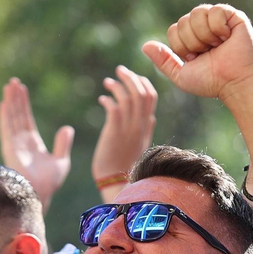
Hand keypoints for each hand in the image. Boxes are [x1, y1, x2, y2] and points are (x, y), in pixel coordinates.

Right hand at [0, 77, 72, 206]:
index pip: (27, 119)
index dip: (24, 104)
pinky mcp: (11, 149)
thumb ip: (63, 144)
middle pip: (18, 115)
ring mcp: (15, 145)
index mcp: (33, 144)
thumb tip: (67, 128)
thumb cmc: (50, 183)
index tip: (22, 89)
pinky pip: (7, 129)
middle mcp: (21, 142)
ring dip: (10, 102)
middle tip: (13, 81)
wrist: (41, 194)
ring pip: (12, 118)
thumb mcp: (62, 161)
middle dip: (16, 98)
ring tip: (9, 85)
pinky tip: (4, 103)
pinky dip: (5, 116)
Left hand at [90, 66, 156, 199]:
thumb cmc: (125, 166)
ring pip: (129, 96)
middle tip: (119, 70)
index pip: (151, 97)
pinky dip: (108, 99)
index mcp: (146, 127)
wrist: (117, 183)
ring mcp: (128, 128)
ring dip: (118, 85)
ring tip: (107, 82)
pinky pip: (114, 107)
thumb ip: (146, 130)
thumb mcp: (141, 146)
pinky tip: (101, 99)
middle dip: (131, 77)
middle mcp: (140, 125)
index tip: (132, 77)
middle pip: (142, 92)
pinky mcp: (115, 132)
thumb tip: (151, 119)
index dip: (143, 83)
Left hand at [142, 4, 252, 100]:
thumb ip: (163, 61)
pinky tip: (227, 37)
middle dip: (193, 42)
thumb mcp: (181, 75)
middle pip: (183, 21)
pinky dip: (218, 28)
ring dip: (204, 35)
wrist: (233, 83)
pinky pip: (215, 10)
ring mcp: (218, 20)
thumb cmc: (211, 82)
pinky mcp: (233, 16)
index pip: (173, 30)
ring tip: (218, 45)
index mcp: (190, 37)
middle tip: (208, 52)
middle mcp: (203, 26)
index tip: (195, 58)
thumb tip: (144, 46)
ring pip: (197, 13)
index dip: (181, 46)